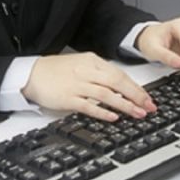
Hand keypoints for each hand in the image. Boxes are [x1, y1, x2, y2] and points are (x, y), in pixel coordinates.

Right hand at [21, 53, 157, 121]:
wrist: (30, 73)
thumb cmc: (55, 71)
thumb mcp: (80, 65)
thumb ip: (99, 74)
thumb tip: (121, 87)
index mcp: (91, 61)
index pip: (119, 74)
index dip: (136, 87)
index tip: (147, 98)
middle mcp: (86, 72)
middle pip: (117, 83)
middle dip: (136, 96)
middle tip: (149, 107)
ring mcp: (77, 85)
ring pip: (107, 95)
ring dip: (124, 105)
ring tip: (137, 114)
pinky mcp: (67, 98)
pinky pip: (89, 106)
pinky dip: (103, 112)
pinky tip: (113, 117)